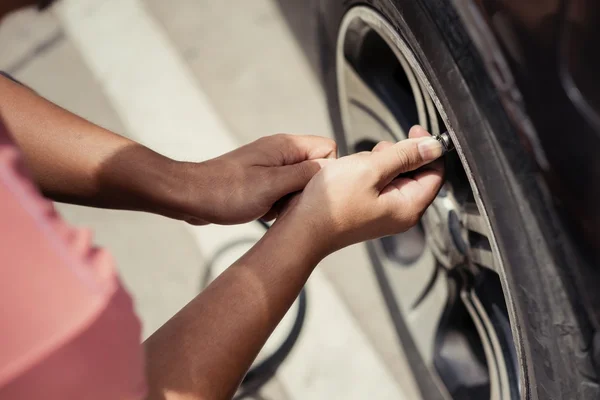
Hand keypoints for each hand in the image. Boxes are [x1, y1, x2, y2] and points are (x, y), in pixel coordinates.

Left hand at [177, 134, 335, 224]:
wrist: (190, 197)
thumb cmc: (227, 192)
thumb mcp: (271, 185)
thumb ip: (303, 175)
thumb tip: (329, 168)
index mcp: (285, 146)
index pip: (327, 148)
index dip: (325, 172)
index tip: (307, 191)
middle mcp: (280, 152)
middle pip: (315, 168)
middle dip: (307, 189)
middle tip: (286, 202)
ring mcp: (270, 165)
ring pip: (299, 183)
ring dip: (290, 199)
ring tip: (271, 207)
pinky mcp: (260, 179)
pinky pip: (283, 191)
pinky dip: (277, 204)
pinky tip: (262, 210)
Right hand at [277, 126, 443, 255]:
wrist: (301, 229)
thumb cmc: (331, 204)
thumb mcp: (371, 169)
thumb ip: (405, 155)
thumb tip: (433, 147)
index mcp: (409, 206)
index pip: (435, 172)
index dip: (428, 148)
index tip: (413, 130)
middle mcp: (400, 213)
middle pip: (415, 174)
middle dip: (399, 155)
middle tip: (378, 150)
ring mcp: (383, 213)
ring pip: (394, 177)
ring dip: (380, 163)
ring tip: (358, 165)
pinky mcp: (367, 211)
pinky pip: (377, 184)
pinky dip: (367, 173)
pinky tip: (350, 173)